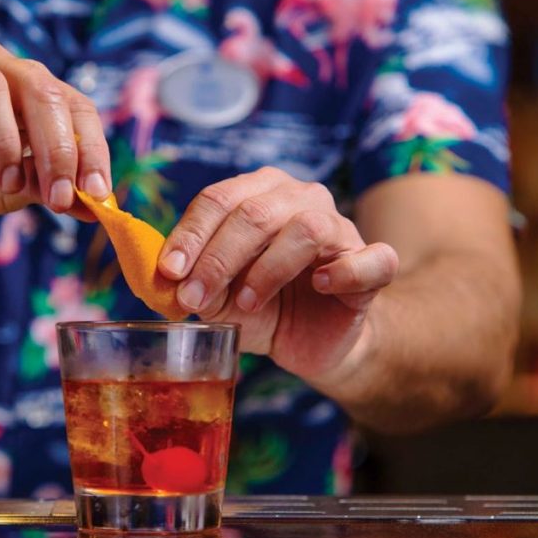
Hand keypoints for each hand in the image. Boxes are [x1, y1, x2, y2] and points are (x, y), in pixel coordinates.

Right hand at [0, 40, 110, 226]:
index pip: (74, 104)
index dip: (90, 148)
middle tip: (57, 195)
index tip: (96, 194)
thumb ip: (46, 189)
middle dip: (55, 146)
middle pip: (38, 86)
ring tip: (5, 183)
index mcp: (26, 88)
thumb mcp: (7, 192)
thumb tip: (97, 208)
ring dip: (4, 140)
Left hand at [157, 167, 398, 380]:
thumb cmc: (262, 309)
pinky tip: (321, 286)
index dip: (190, 235)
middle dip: (218, 258)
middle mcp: (300, 200)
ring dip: (268, 269)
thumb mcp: (218, 297)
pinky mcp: (373, 264)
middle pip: (255, 212)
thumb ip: (192, 283)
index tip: (168, 272)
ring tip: (248, 303)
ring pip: (307, 229)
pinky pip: (370, 258)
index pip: (218, 199)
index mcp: (257, 195)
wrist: (312, 342)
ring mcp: (340, 228)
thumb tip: (164, 280)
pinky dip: (344, 271)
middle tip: (194, 298)